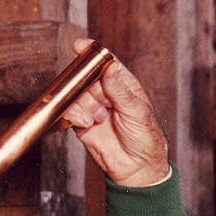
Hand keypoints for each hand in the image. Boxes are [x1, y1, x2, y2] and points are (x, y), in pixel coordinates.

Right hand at [60, 38, 170, 186]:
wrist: (137, 168)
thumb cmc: (146, 139)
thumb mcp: (137, 111)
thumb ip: (120, 90)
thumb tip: (111, 66)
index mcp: (123, 85)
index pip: (106, 63)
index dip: (93, 54)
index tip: (80, 46)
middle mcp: (106, 94)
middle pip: (86, 77)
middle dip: (91, 87)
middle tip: (103, 101)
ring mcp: (93, 107)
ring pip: (76, 94)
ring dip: (86, 104)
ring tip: (100, 118)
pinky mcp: (82, 123)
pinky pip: (69, 111)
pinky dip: (75, 114)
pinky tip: (87, 122)